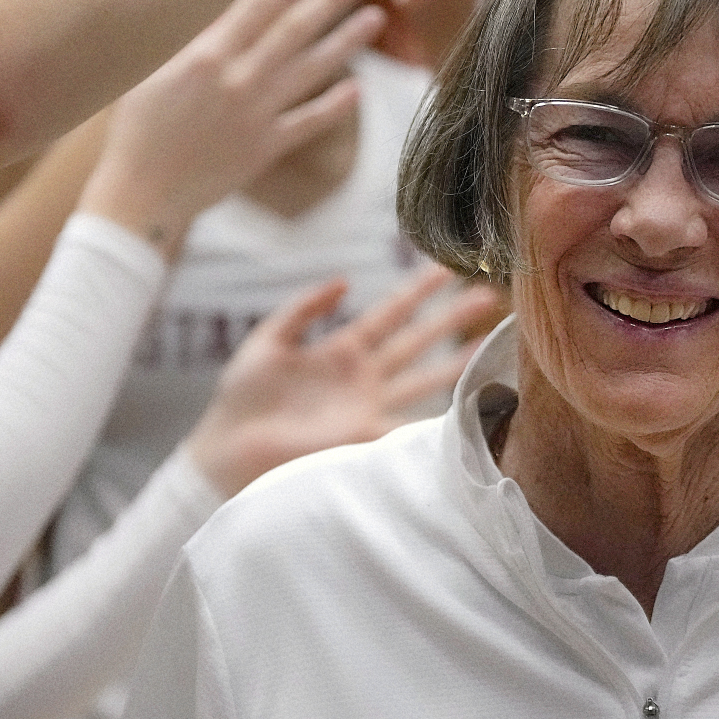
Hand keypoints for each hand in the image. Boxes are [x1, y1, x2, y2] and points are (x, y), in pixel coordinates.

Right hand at [77, 0, 384, 255]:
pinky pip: (308, 123)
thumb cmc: (134, 130)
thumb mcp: (148, 73)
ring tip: (375, 17)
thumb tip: (211, 2)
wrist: (139, 196)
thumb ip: (187, 41)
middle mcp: (237, 81)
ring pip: (310, 70)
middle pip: (293, 30)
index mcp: (205, 55)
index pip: (257, 2)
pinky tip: (358, 88)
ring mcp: (255, 116)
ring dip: (345, 42)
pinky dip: (334, 106)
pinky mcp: (264, 149)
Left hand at [185, 266, 501, 494]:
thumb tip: (345, 281)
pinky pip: (408, 427)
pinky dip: (436, 421)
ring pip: (424, 380)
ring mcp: (369, 409)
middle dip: (451, 320)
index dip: (417, 291)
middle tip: (488, 296)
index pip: (389, 314)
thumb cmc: (241, 400)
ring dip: (457, 363)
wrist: (227, 451)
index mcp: (342, 351)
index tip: (446, 268)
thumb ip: (303, 310)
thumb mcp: (267, 341)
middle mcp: (364, 379)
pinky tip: (464, 409)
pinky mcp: (364, 439)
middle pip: (417, 343)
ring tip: (491, 345)